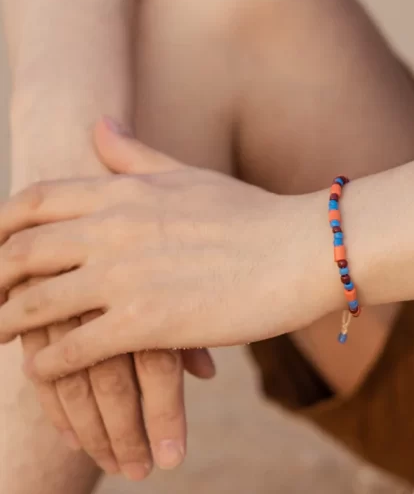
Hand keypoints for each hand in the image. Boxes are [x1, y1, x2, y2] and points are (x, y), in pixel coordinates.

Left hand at [0, 119, 333, 379]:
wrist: (304, 250)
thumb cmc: (252, 215)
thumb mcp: (189, 175)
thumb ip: (136, 155)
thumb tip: (98, 123)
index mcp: (123, 191)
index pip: (32, 202)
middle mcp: (114, 229)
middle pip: (19, 253)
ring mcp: (128, 276)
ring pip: (35, 304)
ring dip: (3, 324)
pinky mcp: (149, 323)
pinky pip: (74, 348)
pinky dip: (47, 363)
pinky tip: (41, 370)